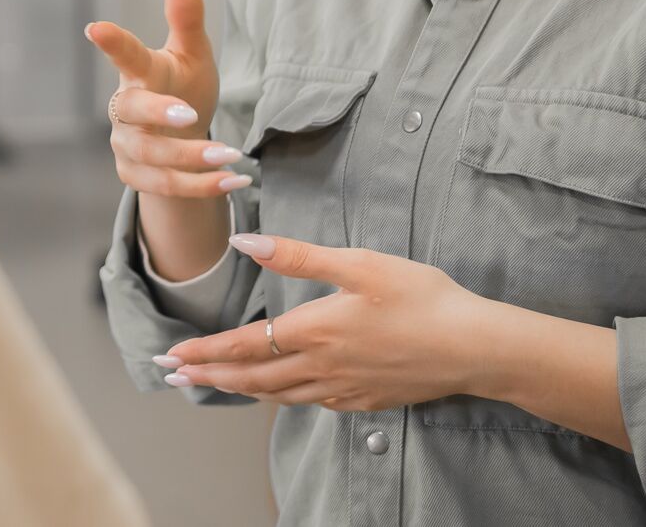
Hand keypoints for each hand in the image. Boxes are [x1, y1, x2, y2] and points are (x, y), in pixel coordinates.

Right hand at [84, 0, 245, 198]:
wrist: (182, 136)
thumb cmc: (184, 84)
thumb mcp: (192, 51)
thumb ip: (186, 13)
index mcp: (143, 71)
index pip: (126, 55)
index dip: (112, 42)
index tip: (95, 27)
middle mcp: (127, 107)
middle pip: (133, 110)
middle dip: (159, 113)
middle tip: (190, 114)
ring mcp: (127, 143)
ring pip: (153, 155)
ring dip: (192, 157)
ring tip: (231, 156)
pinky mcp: (135, 175)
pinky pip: (166, 185)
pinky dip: (200, 186)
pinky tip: (233, 182)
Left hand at [154, 233, 486, 409]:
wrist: (472, 346)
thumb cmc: (420, 297)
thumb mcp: (359, 263)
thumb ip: (299, 256)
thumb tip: (245, 243)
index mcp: (316, 330)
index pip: (247, 346)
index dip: (207, 351)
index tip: (173, 356)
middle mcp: (323, 367)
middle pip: (254, 378)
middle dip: (210, 375)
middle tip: (173, 376)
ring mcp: (344, 389)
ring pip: (279, 395)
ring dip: (240, 388)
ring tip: (213, 384)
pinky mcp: (365, 400)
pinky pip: (311, 403)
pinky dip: (282, 398)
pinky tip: (281, 392)